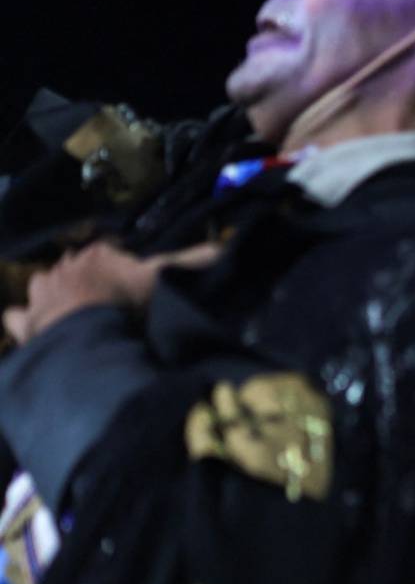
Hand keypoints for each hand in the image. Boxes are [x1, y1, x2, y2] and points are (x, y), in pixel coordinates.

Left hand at [1, 240, 220, 344]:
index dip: (115, 263)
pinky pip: (15, 316)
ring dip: (51, 293)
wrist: (86, 337)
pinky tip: (36, 327)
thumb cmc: (125, 304)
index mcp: (96, 256)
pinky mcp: (25, 323)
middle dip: (83, 277)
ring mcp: (40, 295)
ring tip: (69, 309)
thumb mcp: (163, 278)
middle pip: (72, 267)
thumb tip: (224, 246)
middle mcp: (63, 269)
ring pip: (41, 284)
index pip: (105, 251)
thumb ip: (191, 262)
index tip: (129, 278)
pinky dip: (24, 320)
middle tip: (104, 299)